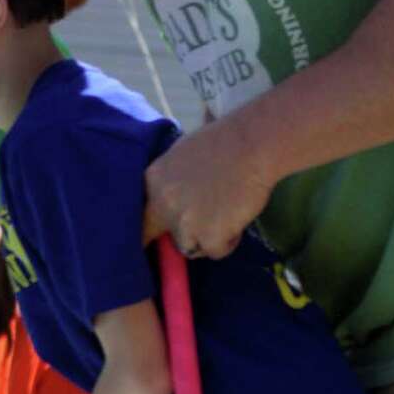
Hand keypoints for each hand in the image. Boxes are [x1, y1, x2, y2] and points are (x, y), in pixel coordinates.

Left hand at [142, 119, 267, 258]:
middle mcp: (163, 204)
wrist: (252, 146)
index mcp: (154, 180)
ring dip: (207, 237)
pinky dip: (228, 242)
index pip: (142, 216)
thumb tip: (172, 201)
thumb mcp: (183, 155)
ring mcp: (184, 224)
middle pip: (167, 235)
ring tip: (226, 215)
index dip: (154, 228)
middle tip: (206, 221)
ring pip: (190, 246)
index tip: (160, 235)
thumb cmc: (225, 142)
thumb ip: (171, 181)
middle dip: (184, 233)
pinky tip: (237, 218)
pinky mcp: (208, 238)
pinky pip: (215, 252)